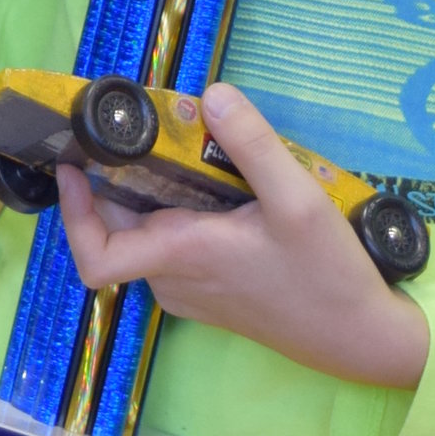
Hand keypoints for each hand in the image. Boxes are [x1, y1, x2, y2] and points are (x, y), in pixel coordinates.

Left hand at [56, 83, 430, 392]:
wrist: (362, 340)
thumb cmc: (327, 276)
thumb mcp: (298, 200)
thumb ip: (254, 145)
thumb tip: (212, 95)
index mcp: (182, 256)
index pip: (95, 256)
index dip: (72, 214)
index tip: (72, 166)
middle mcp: (175, 279)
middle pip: (116, 232)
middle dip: (111, 184)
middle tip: (129, 133)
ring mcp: (192, 292)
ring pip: (145, 239)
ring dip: (143, 197)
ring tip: (170, 149)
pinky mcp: (212, 296)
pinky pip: (171, 251)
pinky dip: (171, 216)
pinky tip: (207, 188)